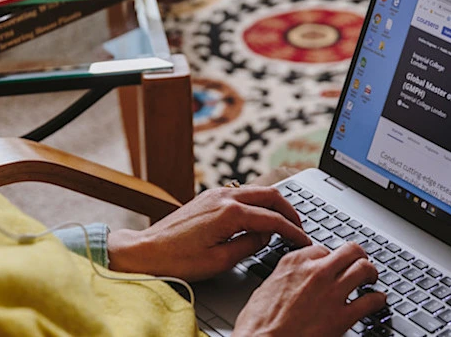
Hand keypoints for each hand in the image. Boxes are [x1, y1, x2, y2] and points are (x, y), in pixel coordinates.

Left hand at [106, 186, 311, 281]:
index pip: (273, 219)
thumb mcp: (220, 261)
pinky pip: (242, 192)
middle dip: (289, 210)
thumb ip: (249, 245)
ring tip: (284, 220)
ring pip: (256, 190)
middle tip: (300, 226)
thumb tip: (266, 235)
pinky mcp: (208, 196)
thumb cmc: (178, 259)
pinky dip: (257, 201)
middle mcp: (224, 197)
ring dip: (274, 203)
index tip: (303, 240)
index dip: (292, 231)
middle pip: (270, 195)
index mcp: (230, 213)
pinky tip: (259, 215)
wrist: (146, 250)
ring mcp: (215, 193)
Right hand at [235, 243, 386, 335]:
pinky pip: (370, 301)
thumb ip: (285, 278)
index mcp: (294, 262)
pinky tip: (378, 301)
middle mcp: (316, 272)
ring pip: (364, 270)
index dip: (330, 258)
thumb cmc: (257, 324)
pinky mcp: (342, 316)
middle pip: (350, 251)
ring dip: (371, 273)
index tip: (333, 264)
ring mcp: (331, 292)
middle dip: (357, 257)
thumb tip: (292, 280)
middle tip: (360, 263)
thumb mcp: (265, 288)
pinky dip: (378, 300)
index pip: (323, 249)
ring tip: (371, 278)